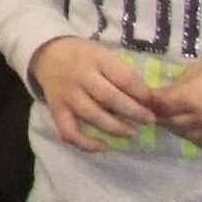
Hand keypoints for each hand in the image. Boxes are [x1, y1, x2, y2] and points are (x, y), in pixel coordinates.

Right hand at [30, 37, 162, 152]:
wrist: (47, 55)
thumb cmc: (84, 56)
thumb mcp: (104, 55)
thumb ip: (121, 74)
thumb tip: (146, 100)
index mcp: (97, 59)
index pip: (123, 77)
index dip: (141, 92)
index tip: (153, 102)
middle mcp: (81, 77)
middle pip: (109, 97)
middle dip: (133, 112)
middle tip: (149, 120)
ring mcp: (68, 95)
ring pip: (92, 115)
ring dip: (115, 128)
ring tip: (132, 133)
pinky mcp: (57, 110)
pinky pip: (70, 131)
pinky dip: (87, 143)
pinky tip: (104, 147)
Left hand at [147, 56, 201, 149]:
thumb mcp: (197, 70)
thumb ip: (178, 86)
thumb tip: (160, 96)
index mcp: (191, 98)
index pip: (160, 105)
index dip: (151, 102)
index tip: (147, 99)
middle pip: (170, 123)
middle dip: (162, 115)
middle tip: (159, 110)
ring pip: (185, 136)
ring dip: (177, 127)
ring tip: (177, 118)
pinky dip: (195, 136)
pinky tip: (195, 127)